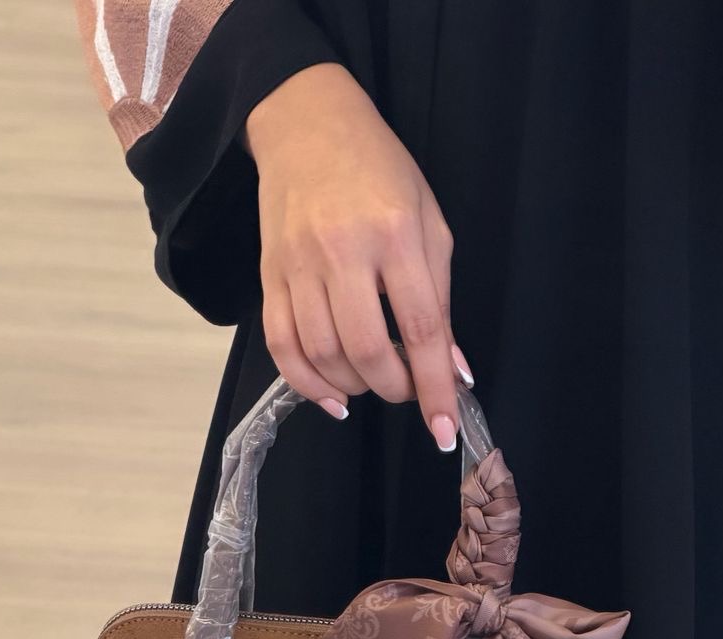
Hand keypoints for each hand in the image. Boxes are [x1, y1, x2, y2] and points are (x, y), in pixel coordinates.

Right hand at [243, 62, 473, 450]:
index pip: (421, 328)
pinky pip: (282, 347)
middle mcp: (343, 250)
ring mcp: (299, 265)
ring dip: (355, 386)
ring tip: (374, 380)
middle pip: (367, 351)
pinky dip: (307, 384)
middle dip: (395, 389)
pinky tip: (334, 397)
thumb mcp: (429, 223)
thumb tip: (453, 369)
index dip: (434, 388)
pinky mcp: (269, 275)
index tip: (444, 432)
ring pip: (323, 355)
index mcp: (395, 233)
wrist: (305, 124)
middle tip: (408, 388)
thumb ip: (441, 297)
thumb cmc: (380, 171)